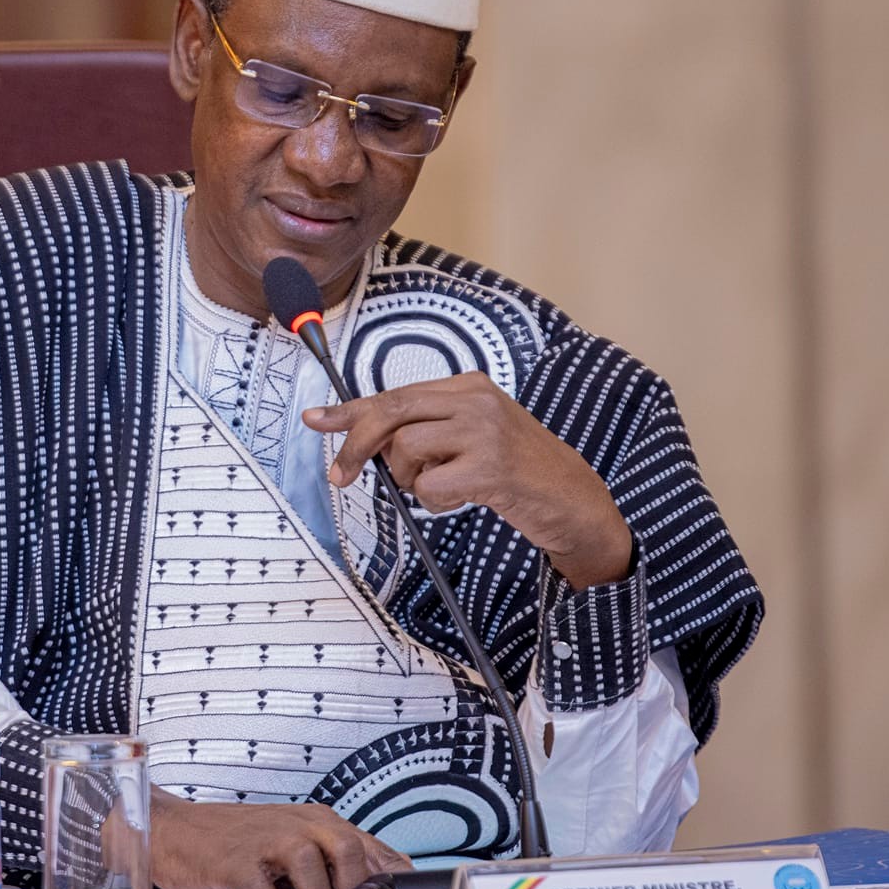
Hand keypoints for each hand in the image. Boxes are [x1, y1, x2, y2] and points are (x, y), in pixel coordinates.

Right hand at [148, 790, 409, 888]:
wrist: (176, 830)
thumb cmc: (236, 839)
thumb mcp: (290, 841)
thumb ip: (329, 859)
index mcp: (314, 820)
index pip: (367, 844)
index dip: (390, 876)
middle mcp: (295, 823)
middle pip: (346, 848)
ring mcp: (264, 840)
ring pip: (309, 867)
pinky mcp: (236, 862)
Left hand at [303, 372, 634, 587]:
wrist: (574, 499)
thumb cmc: (516, 472)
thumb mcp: (471, 437)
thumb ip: (427, 430)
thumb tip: (366, 442)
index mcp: (466, 385)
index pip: (393, 393)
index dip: (349, 410)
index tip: (315, 419)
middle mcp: (474, 399)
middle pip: (391, 413)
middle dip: (357, 445)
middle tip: (341, 474)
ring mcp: (484, 430)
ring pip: (406, 450)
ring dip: (410, 480)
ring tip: (441, 487)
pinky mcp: (491, 465)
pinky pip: (431, 486)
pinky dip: (434, 502)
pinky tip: (462, 499)